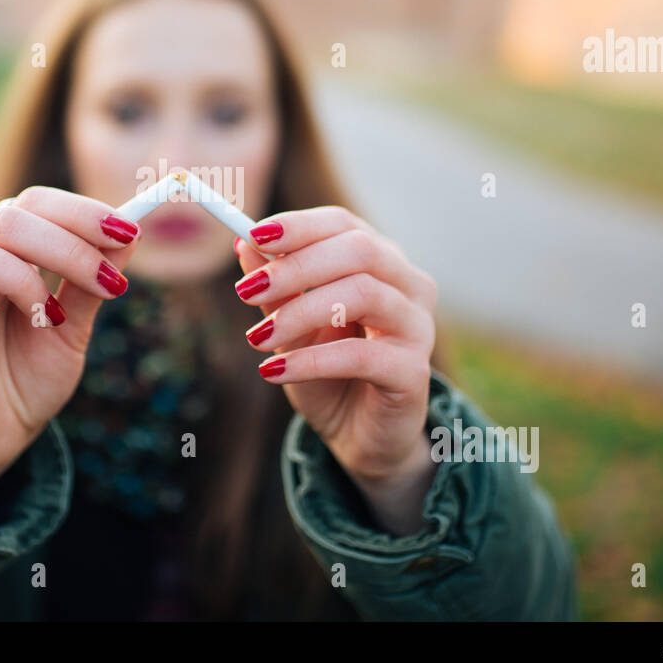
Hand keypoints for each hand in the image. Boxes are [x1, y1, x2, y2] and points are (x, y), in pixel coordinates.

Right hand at [0, 186, 139, 518]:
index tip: (127, 233)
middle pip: (8, 217)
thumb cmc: (32, 374)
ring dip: (20, 278)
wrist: (2, 435)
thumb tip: (130, 232)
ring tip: (48, 318)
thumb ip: (92, 283)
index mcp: (12, 252)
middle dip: (67, 247)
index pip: (37, 203)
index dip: (81, 212)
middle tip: (106, 286)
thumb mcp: (75, 329)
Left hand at [234, 207, 438, 533]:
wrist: (358, 437)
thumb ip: (276, 288)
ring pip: (364, 294)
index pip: (343, 225)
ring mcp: (418, 327)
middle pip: (360, 250)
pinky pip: (362, 355)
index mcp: (380, 262)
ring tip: (257, 338)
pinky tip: (274, 372)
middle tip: (246, 290)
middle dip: (296, 266)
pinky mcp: (414, 372)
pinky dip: (312, 360)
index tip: (253, 234)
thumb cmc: (327, 374)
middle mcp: (408, 285)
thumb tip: (245, 243)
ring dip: (301, 311)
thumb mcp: (291, 328)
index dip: (299, 226)